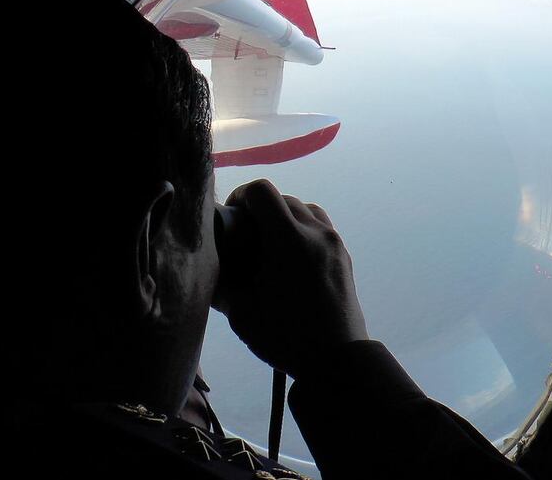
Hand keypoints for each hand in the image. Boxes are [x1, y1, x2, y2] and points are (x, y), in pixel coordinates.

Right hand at [215, 179, 368, 378]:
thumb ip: (222, 282)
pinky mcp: (344, 257)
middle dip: (261, 209)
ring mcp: (334, 244)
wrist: (336, 361)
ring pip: (306, 209)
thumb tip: (208, 267)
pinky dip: (303, 230)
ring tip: (271, 244)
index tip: (232, 215)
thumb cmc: (284, 337)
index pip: (262, 191)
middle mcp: (315, 233)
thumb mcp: (241, 312)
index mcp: (288, 239)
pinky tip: (292, 258)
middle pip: (283, 198)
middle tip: (247, 235)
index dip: (241, 196)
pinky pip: (321, 228)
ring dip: (285, 217)